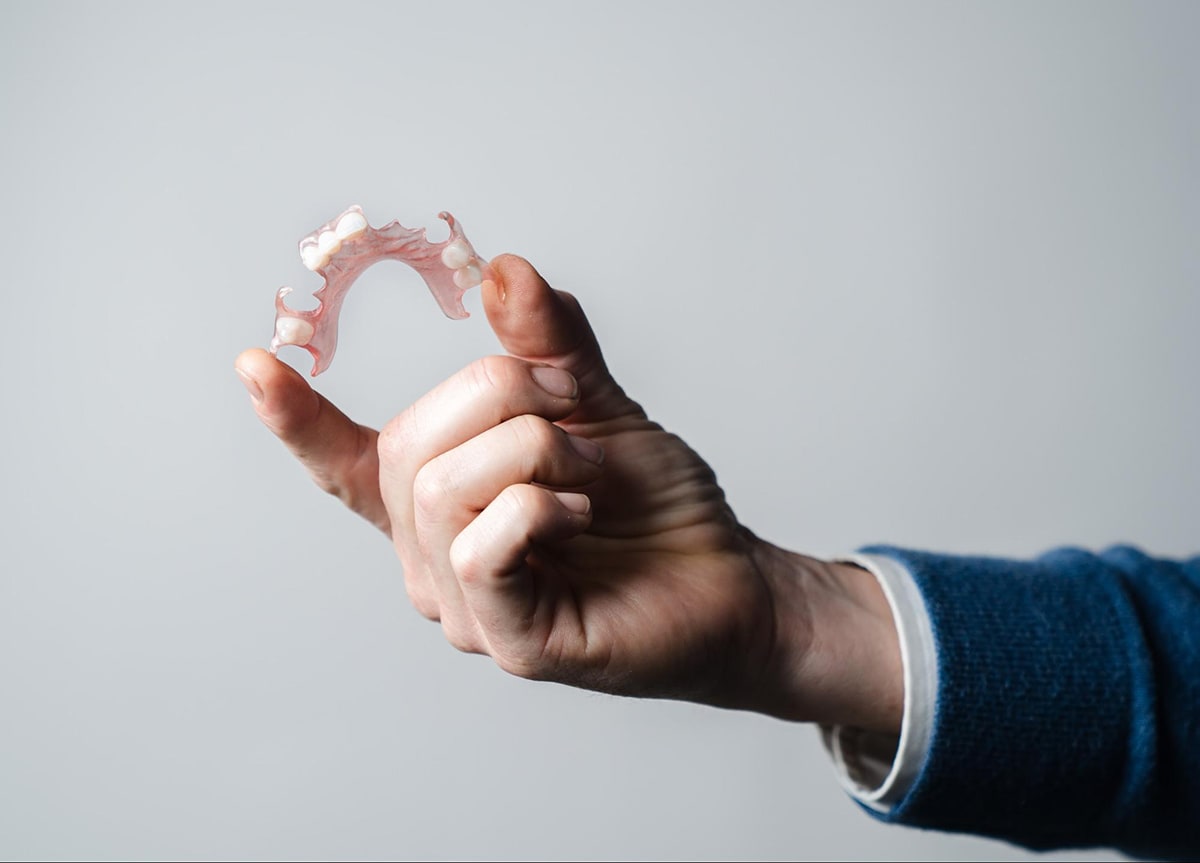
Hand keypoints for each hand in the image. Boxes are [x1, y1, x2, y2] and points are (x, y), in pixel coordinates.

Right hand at [236, 255, 900, 731]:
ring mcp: (466, 606)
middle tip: (572, 406)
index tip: (252, 362)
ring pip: (442, 491)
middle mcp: (433, 557)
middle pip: (412, 446)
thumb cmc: (653, 503)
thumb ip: (545, 345)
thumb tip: (500, 267)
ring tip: (588, 477)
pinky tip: (581, 515)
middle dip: (499, 398)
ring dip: (532, 453)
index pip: (350, 465)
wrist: (728, 579)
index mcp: (439, 502)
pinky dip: (536, 507)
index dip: (298, 420)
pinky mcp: (508, 640)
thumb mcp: (596, 406)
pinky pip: (480, 547)